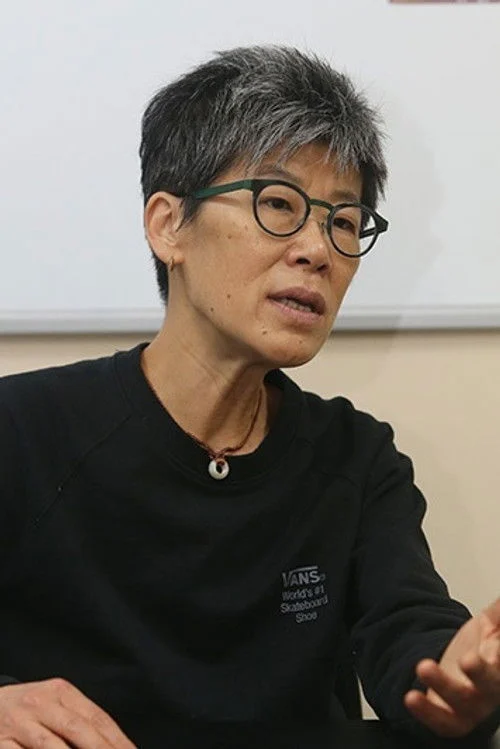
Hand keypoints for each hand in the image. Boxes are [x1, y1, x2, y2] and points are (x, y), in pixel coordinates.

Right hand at [0, 678, 135, 747]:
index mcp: (61, 691)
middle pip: (79, 729)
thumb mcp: (55, 702)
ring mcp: (20, 723)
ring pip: (52, 746)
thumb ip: (79, 718)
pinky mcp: (1, 741)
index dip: (117, 739)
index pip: (97, 717)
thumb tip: (112, 742)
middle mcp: (41, 703)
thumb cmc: (28, 707)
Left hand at [404, 597, 499, 737]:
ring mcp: (473, 705)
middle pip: (492, 684)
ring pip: (464, 703)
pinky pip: (443, 722)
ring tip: (424, 666)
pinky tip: (412, 697)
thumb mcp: (491, 622)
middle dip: (481, 674)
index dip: (499, 655)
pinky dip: (428, 712)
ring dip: (444, 687)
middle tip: (468, 660)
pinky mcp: (452, 717)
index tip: (495, 643)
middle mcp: (492, 687)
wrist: (462, 667)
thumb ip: (499, 611)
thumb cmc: (483, 646)